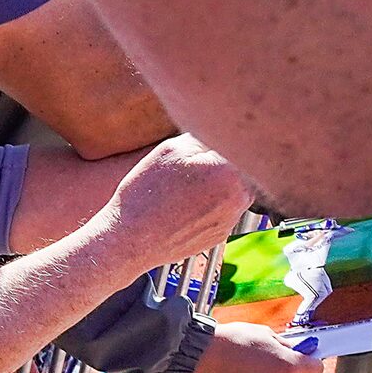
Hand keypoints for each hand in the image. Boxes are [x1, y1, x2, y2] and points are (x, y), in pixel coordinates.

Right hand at [99, 135, 253, 267]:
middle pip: (241, 166)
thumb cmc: (146, 193)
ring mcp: (231, 219)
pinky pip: (223, 209)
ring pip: (233, 188)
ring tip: (183, 187)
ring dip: (216, 182)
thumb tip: (221, 132)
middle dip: (221, 160)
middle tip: (191, 163)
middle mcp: (239, 198)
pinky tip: (182, 205)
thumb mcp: (171, 149)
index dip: (219, 139)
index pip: (238, 144)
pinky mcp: (220, 234)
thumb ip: (204, 137)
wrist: (130, 240)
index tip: (204, 143)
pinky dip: (208, 204)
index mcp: (230, 173)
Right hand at [186, 322, 317, 372]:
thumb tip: (297, 349)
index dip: (309, 360)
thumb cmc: (230, 341)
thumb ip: (286, 344)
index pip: (316, 368)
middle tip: (271, 358)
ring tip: (250, 367)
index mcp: (288, 367)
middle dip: (289, 371)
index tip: (303, 355)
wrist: (199, 355)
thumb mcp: (264, 333)